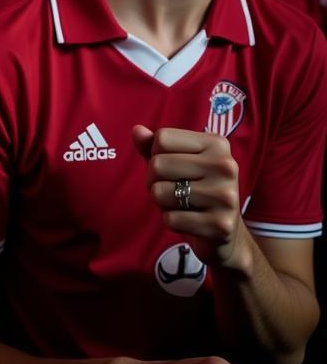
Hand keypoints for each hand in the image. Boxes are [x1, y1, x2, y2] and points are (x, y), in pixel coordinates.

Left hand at [133, 125, 244, 268]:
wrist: (226, 232)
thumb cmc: (194, 188)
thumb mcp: (175, 161)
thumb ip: (153, 146)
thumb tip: (136, 130)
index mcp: (217, 144)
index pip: (162, 138)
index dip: (155, 154)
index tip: (171, 167)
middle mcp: (226, 166)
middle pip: (157, 164)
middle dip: (154, 180)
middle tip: (172, 189)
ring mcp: (226, 196)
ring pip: (159, 192)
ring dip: (162, 202)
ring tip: (182, 204)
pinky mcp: (221, 225)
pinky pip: (170, 219)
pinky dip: (171, 221)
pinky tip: (190, 220)